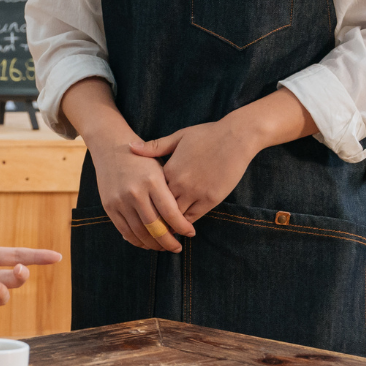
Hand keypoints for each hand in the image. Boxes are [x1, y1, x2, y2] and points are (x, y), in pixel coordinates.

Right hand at [86, 131, 195, 252]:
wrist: (111, 147)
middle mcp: (135, 191)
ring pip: (140, 232)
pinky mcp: (109, 206)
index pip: (171, 212)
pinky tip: (146, 242)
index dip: (182, 227)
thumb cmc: (142, 159)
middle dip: (168, 241)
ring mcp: (120, 200)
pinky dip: (136, 240)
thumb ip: (169, 191)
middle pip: (155, 226)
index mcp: (152, 180)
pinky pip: (124, 230)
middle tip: (177, 247)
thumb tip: (182, 218)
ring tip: (163, 247)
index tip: (191, 233)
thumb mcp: (160, 167)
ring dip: (153, 244)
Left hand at [130, 117, 259, 221]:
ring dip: (169, 223)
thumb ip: (155, 147)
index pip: (150, 192)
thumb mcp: (178, 137)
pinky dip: (185, 223)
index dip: (145, 201)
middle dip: (154, 217)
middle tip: (147, 226)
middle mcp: (180, 183)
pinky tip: (181, 227)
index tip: (138, 208)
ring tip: (162, 230)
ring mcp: (196, 192)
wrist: (235, 137)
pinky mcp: (211, 199)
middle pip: (160, 208)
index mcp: (169, 169)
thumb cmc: (207, 134)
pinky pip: (193, 217)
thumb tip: (130, 147)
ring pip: (176, 216)